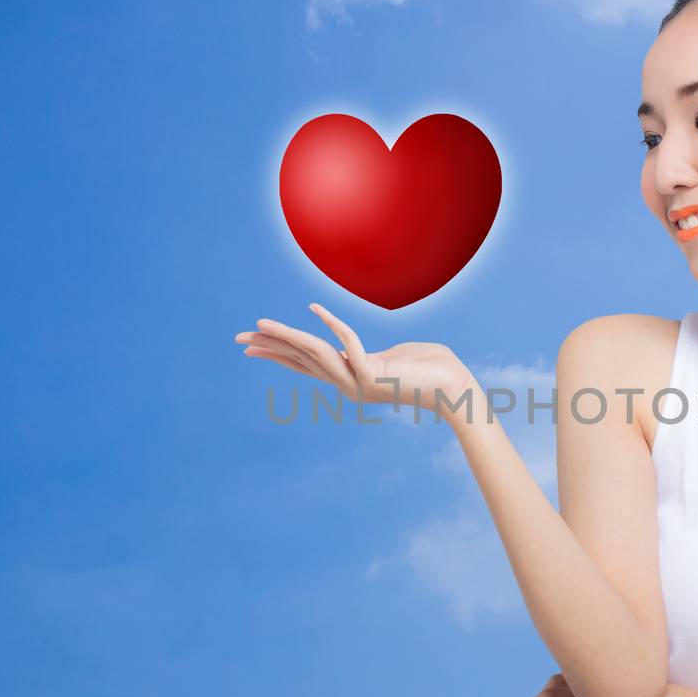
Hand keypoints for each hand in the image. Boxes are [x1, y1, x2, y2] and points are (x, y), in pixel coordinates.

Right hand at [235, 301, 474, 418]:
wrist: (459, 388)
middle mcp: (350, 384)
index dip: (279, 354)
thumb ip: (373, 351)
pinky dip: (332, 325)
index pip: (307, 364)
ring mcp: (360, 384)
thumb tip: (358, 348)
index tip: (253, 346)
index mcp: (352, 378)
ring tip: (259, 325)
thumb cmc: (435, 368)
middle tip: (237, 340)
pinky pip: (348, 344)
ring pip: (314, 353)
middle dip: (269, 348)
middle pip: (301, 360)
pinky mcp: (374, 377)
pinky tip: (315, 308)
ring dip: (285, 337)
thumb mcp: (397, 355)